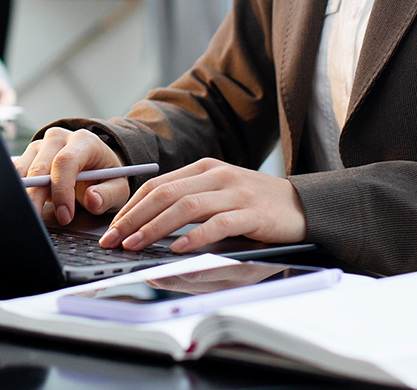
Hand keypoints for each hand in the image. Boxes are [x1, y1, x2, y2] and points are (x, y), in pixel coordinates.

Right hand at [14, 127, 124, 225]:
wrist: (94, 166)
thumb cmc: (106, 177)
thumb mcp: (118, 188)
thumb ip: (108, 195)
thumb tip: (92, 200)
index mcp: (84, 141)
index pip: (66, 162)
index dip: (62, 190)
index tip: (65, 215)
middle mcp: (59, 138)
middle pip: (39, 167)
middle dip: (37, 198)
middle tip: (40, 223)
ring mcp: (41, 145)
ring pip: (23, 170)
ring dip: (24, 195)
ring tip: (31, 216)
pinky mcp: (28, 155)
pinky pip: (15, 172)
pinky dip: (16, 190)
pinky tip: (22, 205)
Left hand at [99, 158, 306, 252]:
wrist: (303, 204)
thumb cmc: (256, 203)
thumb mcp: (219, 192)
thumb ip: (190, 199)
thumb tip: (148, 221)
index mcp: (204, 168)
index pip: (158, 184)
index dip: (131, 206)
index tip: (112, 227)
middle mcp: (217, 175)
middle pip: (166, 194)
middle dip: (135, 218)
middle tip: (114, 240)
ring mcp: (235, 192)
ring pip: (186, 206)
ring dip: (156, 227)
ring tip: (136, 245)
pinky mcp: (253, 213)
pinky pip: (218, 223)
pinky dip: (195, 236)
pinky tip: (178, 249)